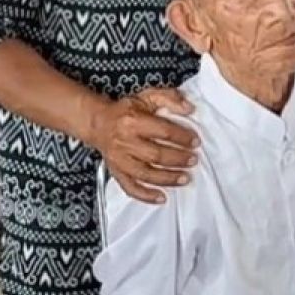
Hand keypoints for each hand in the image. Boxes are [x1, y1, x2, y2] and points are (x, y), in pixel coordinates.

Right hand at [88, 87, 198, 203]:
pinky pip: (130, 187)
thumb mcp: (147, 96)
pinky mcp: (116, 172)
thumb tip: (189, 108)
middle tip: (193, 160)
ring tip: (185, 178)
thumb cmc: (125, 111)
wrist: (99, 123)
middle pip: (155, 154)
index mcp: (133, 120)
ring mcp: (120, 159)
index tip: (195, 141)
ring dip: (167, 178)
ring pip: (145, 173)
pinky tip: (161, 197)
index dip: (181, 137)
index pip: (162, 131)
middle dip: (178, 159)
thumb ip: (169, 97)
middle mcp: (125, 141)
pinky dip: (146, 195)